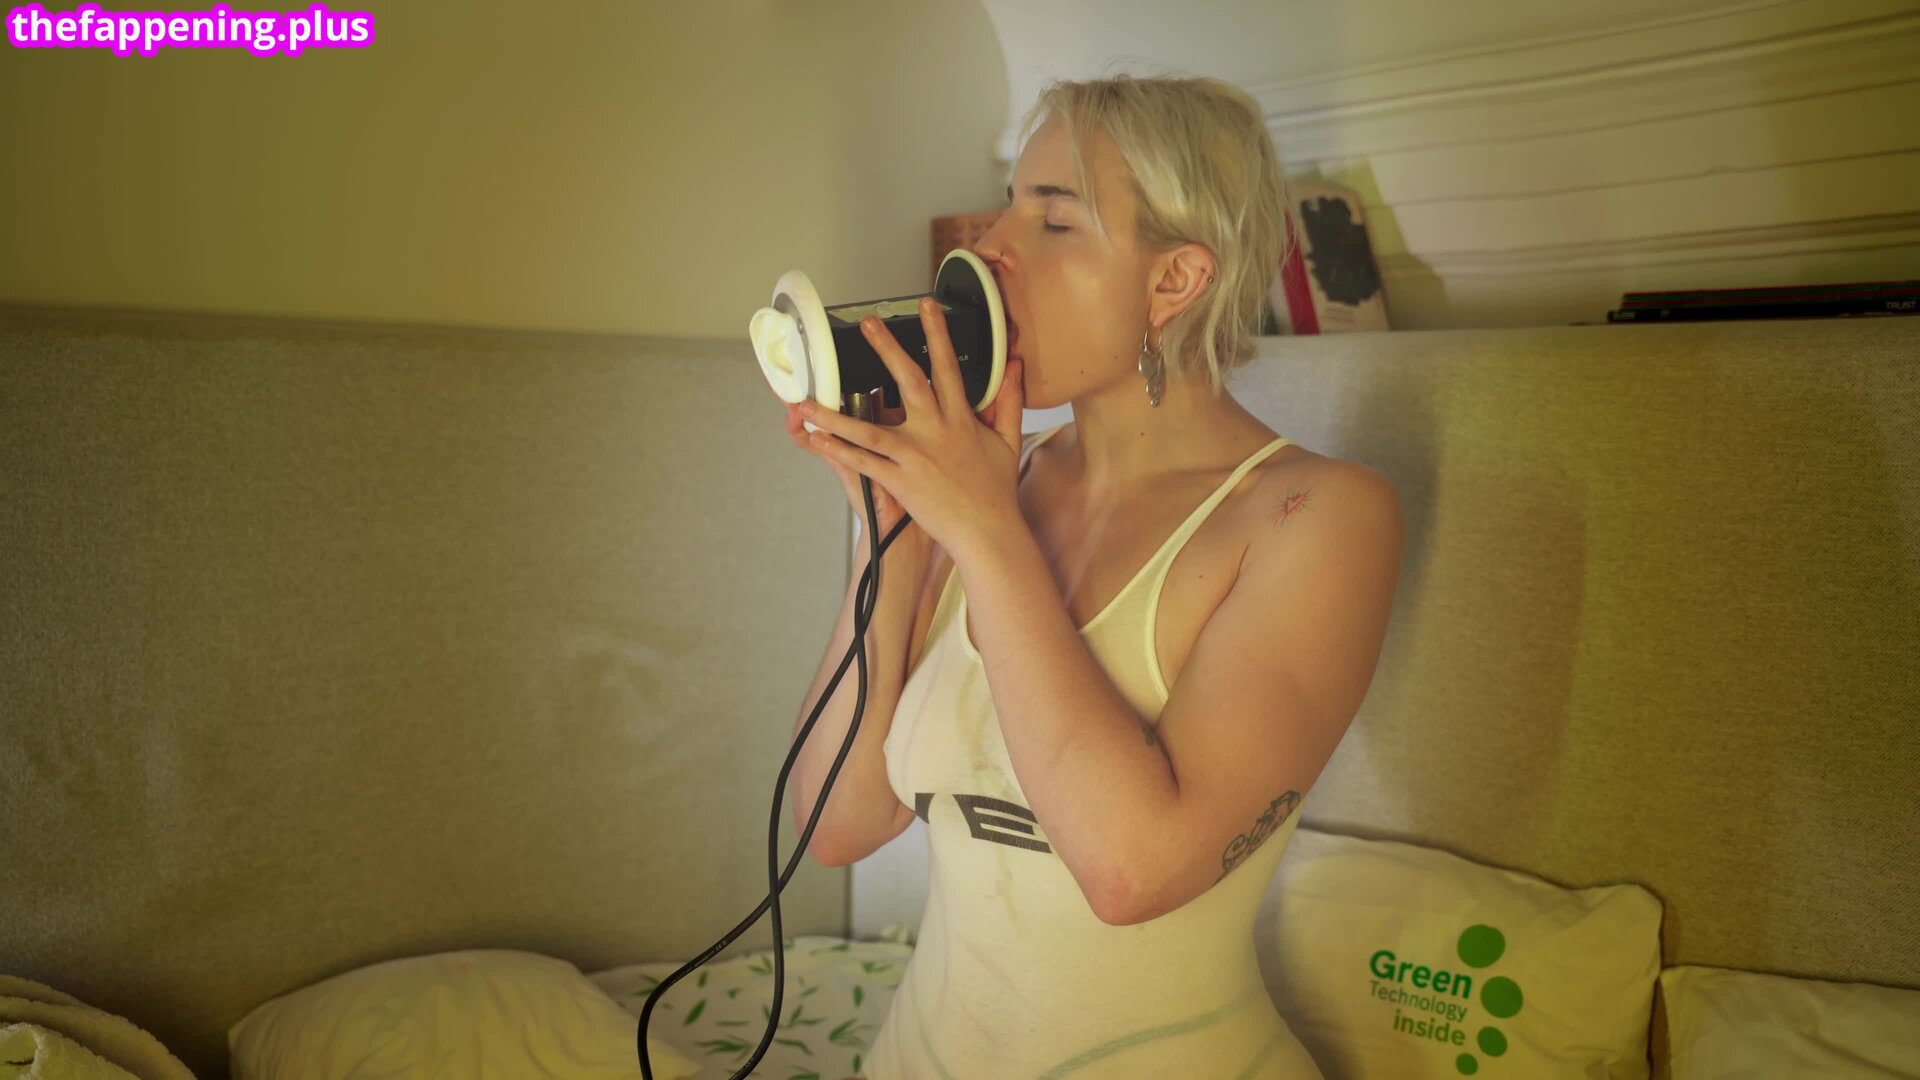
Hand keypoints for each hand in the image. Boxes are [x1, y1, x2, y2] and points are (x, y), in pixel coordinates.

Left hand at [797, 298, 1026, 562]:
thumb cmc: (996, 490)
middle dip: (887, 350)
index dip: (937, 334)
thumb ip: (1009, 400)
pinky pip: (863, 462)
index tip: (926, 307)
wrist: (988, 531)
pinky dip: (838, 450)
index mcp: (960, 419)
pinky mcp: (900, 481)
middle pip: (908, 382)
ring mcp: (914, 456)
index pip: (947, 368)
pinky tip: (816, 439)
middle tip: (867, 325)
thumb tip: (1016, 366)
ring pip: (868, 428)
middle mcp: (935, 432)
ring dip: (834, 414)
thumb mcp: (1009, 439)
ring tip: (807, 400)